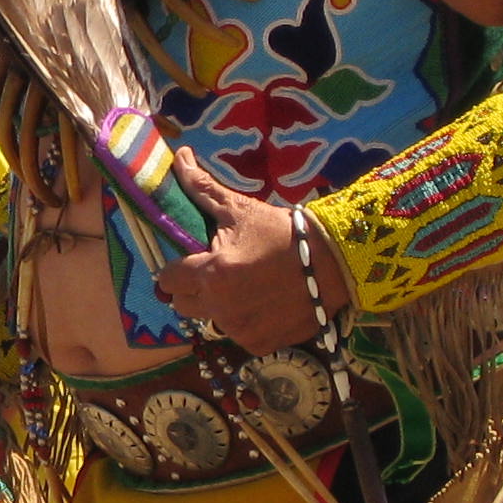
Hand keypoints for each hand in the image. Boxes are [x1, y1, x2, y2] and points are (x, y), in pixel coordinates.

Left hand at [150, 155, 349, 353]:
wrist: (334, 262)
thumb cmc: (282, 232)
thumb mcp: (240, 209)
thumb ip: (202, 189)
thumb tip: (179, 157)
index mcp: (210, 275)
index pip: (168, 280)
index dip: (176, 269)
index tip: (191, 261)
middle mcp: (220, 308)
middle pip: (183, 305)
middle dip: (194, 289)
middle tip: (217, 273)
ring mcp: (240, 330)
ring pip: (211, 321)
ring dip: (219, 307)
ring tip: (245, 287)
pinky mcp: (260, 344)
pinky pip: (238, 335)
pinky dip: (245, 322)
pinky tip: (263, 304)